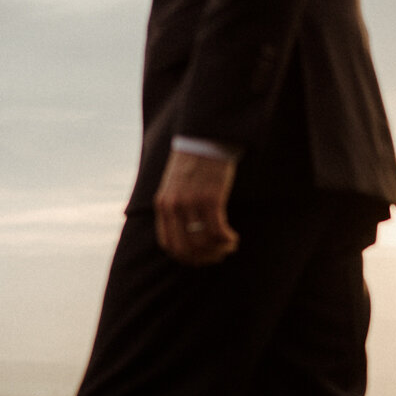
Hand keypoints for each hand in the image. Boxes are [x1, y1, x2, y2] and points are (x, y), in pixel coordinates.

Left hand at [155, 149, 238, 265]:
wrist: (206, 136)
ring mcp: (191, 202)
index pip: (168, 244)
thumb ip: (176, 207)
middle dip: (203, 258)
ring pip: (203, 243)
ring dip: (218, 250)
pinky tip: (233, 237)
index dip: (186, 257)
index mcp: (163, 204)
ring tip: (228, 244)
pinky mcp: (211, 197)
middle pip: (185, 249)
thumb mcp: (176, 185)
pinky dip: (226, 240)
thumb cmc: (195, 163)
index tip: (201, 257)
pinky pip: (217, 231)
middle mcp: (173, 206)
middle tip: (218, 254)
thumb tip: (187, 234)